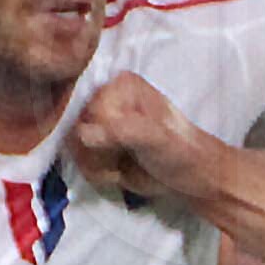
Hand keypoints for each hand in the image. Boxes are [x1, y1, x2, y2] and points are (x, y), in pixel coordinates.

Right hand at [68, 72, 214, 200]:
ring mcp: (100, 122)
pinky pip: (77, 158)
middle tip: (118, 161)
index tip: (119, 147)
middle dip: (94, 152)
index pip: (89, 109)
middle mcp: (107, 98)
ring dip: (94, 164)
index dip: (100, 134)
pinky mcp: (99, 144)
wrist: (192, 179)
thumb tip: (87, 134)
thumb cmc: (181, 153)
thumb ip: (125, 132)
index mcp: (123, 85)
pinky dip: (94, 172)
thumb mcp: (157, 139)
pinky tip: (116, 173)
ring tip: (120, 167)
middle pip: (74, 126)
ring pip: (72, 145)